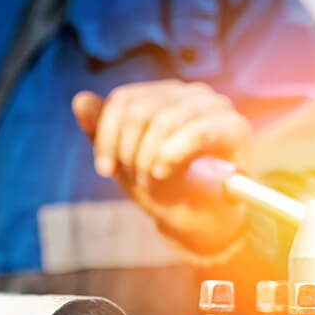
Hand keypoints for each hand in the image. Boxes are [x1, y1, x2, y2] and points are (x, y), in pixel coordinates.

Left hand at [72, 80, 250, 254]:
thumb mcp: (124, 161)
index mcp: (164, 95)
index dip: (107, 135)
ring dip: (149, 158)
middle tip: (134, 179)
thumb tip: (79, 100)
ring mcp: (215, 106)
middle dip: (129, 151)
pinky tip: (164, 171)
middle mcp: (191, 93)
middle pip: (141, 110)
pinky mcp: (235, 127)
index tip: (104, 170)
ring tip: (151, 181)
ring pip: (165, 121)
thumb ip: (102, 131)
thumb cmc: (164, 187)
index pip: (124, 100)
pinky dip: (174, 153)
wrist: (198, 220)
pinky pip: (198, 131)